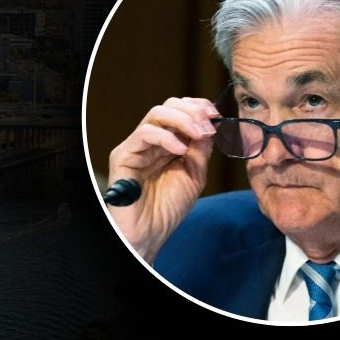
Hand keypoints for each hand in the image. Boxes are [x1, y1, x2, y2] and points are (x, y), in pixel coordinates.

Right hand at [107, 97, 218, 262]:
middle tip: (209, 123)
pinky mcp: (123, 155)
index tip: (217, 115)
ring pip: (156, 114)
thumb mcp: (194, 175)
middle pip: (168, 106)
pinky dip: (165, 137)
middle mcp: (151, 141)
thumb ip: (200, 150)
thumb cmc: (168, 209)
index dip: (198, 107)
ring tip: (199, 133)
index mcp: (167, 143)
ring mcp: (136, 146)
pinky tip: (180, 150)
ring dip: (183, 119)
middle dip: (192, 110)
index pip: (180, 112)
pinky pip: (143, 134)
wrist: (150, 234)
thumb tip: (211, 126)